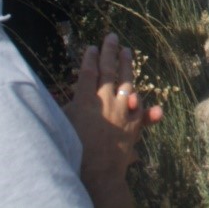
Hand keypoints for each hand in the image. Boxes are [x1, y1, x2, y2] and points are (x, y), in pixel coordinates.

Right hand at [64, 34, 162, 203]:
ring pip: (127, 82)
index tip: (91, 47)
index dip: (89, 58)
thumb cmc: (74, 149)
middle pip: (108, 70)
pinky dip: (144, 105)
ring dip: (126, 65)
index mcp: (85, 100)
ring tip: (126, 50)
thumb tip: (63, 97)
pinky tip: (146, 99)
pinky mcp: (134, 123)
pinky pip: (142, 109)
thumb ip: (65, 109)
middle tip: (112, 36)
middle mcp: (106, 100)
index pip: (88, 73)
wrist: (97, 171)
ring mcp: (123, 110)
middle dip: (109, 52)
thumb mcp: (63, 125)